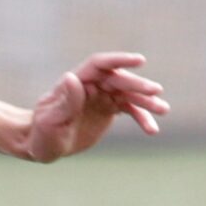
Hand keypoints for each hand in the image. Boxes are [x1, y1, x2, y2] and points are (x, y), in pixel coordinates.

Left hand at [25, 53, 166, 162]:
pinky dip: (142, 118)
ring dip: (146, 102)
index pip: (99, 65)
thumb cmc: (42, 132)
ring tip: (163, 110)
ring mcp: (102, 97)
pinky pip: (130, 110)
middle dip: (138, 85)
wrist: (43, 145)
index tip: (140, 61)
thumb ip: (65, 101)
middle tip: (156, 92)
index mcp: (75, 82)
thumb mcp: (51, 119)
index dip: (119, 61)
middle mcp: (91, 86)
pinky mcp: (109, 110)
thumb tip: (71, 77)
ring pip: (129, 94)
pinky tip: (152, 129)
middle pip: (119, 80)